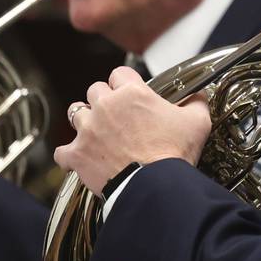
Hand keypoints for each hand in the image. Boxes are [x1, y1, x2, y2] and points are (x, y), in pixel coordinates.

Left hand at [54, 66, 210, 194]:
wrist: (155, 187)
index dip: (125, 83)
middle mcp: (105, 105)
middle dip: (104, 100)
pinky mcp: (77, 154)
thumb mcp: (197, 123)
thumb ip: (196, 103)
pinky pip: (62, 151)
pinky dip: (69, 155)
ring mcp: (88, 130)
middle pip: (95, 90)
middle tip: (116, 116)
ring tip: (95, 132)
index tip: (130, 94)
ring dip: (84, 121)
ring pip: (75, 113)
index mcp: (131, 93)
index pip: (120, 73)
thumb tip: (198, 95)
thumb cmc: (175, 154)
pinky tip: (78, 159)